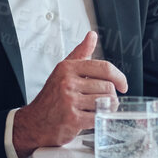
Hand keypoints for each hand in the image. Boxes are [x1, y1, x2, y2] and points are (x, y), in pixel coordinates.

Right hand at [11, 31, 128, 154]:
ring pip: (106, 101)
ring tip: (99, 109)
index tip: (123, 85)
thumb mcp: (63, 71)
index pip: (104, 68)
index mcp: (68, 68)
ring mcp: (70, 100)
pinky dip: (100, 118)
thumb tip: (92, 36)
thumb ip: (80, 53)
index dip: (119, 77)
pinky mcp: (72, 118)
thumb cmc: (51, 97)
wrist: (34, 122)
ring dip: (108, 108)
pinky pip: (98, 116)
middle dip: (111, 96)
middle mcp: (67, 82)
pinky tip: (93, 117)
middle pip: (107, 86)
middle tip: (105, 101)